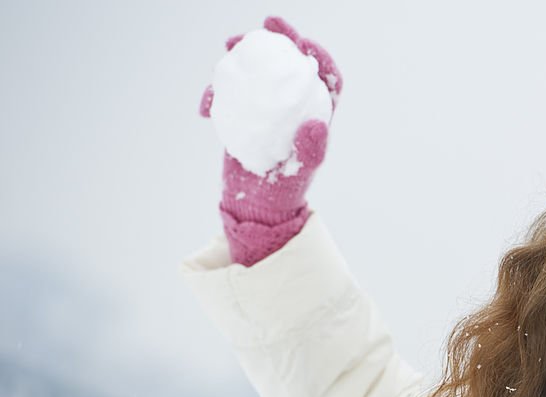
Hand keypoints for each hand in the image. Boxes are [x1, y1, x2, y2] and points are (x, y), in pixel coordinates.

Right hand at [199, 17, 341, 265]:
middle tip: (265, 25)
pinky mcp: (244, 116)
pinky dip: (216, 94)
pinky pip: (231, 94)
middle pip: (290, 64)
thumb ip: (310, 149)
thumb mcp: (300, 171)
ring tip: (228, 47)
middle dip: (280, 39)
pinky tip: (205, 107)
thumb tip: (315, 125)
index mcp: (315, 114)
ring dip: (244, 55)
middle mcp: (293, 108)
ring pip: (259, 72)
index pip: (325, 78)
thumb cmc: (285, 191)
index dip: (318, 56)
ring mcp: (268, 110)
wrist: (255, 207)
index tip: (303, 42)